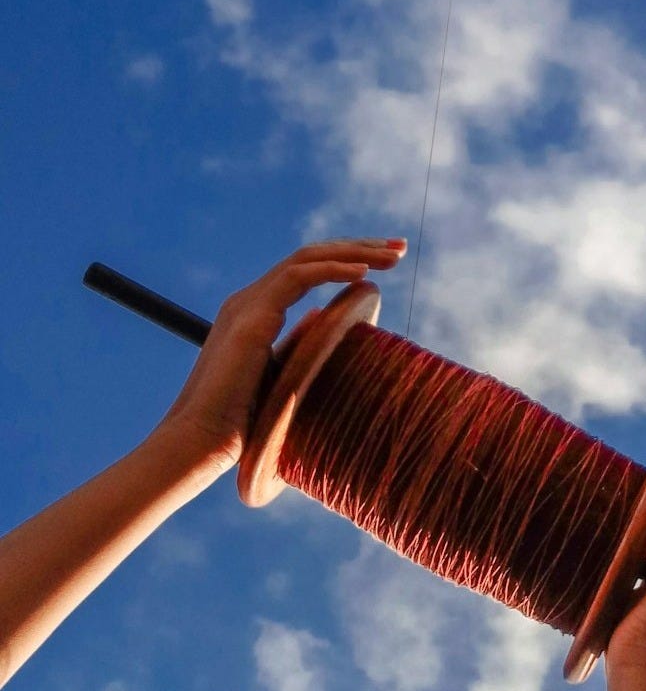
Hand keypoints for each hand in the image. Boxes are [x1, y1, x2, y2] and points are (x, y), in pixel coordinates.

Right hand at [155, 238, 406, 473]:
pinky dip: (333, 269)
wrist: (201, 443)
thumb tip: (332, 344)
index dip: (347, 261)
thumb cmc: (243, 428)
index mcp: (257, 314)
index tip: (386, 266)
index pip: (308, 271)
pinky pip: (298, 277)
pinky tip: (364, 273)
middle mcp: (250, 301)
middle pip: (311, 257)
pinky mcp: (251, 317)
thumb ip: (302, 355)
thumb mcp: (282, 382)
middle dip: (359, 247)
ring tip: (394, 254)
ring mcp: (248, 305)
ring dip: (355, 252)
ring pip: (308, 258)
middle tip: (399, 248)